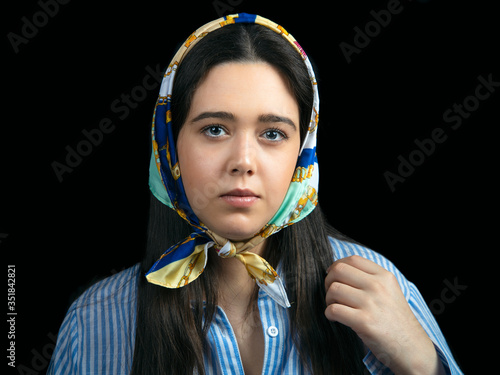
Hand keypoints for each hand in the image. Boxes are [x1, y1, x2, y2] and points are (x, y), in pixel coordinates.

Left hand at [324, 255, 444, 374]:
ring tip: (334, 307)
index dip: (337, 265)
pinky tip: (335, 318)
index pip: (353, 259)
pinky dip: (329, 314)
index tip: (332, 274)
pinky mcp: (364, 322)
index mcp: (384, 276)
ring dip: (328, 299)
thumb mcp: (390, 291)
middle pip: (339, 270)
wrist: (411, 348)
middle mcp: (378, 286)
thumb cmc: (396, 320)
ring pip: (334, 289)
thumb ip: (370, 279)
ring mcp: (370, 303)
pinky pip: (334, 310)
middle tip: (331, 293)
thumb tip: (339, 270)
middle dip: (329, 281)